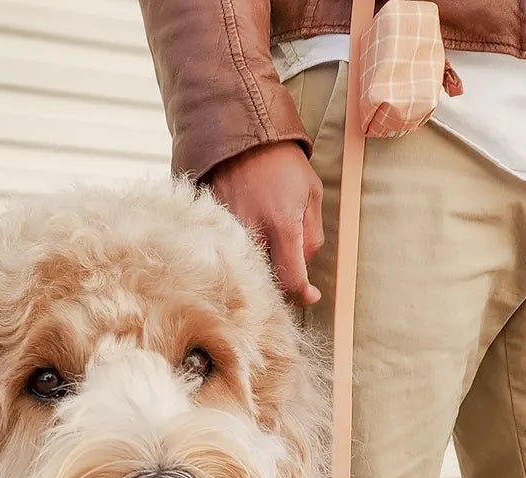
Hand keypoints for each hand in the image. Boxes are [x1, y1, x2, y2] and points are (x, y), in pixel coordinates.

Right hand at [207, 141, 323, 305]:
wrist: (241, 135)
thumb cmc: (282, 163)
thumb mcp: (311, 193)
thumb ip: (312, 234)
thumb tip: (305, 265)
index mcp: (282, 224)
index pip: (291, 278)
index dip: (302, 292)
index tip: (310, 295)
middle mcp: (253, 232)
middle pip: (267, 279)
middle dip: (281, 278)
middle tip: (289, 267)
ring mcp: (229, 231)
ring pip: (246, 269)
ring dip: (260, 268)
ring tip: (268, 251)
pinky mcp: (212, 228)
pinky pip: (229, 253)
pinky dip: (241, 255)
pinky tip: (247, 242)